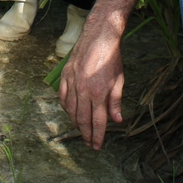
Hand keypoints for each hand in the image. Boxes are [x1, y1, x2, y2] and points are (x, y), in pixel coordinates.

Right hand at [58, 19, 124, 149]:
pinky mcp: (65, 75)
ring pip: (71, 110)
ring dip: (75, 123)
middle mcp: (83, 90)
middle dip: (85, 134)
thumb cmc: (112, 58)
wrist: (99, 37)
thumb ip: (116, 102)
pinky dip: (66, 107)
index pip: (97, 121)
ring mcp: (72, 83)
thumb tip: (117, 120)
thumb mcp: (119, 80)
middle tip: (88, 143)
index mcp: (99, 93)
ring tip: (80, 130)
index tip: (97, 146)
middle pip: (82, 119)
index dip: (97, 136)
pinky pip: (63, 97)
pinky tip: (70, 112)